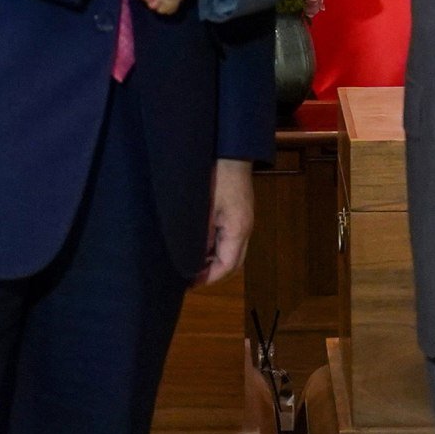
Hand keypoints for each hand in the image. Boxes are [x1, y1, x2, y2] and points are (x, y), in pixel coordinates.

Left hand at [200, 159, 254, 284]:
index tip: (189, 282)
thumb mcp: (203, 209)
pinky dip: (216, 247)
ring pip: (232, 251)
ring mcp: (244, 221)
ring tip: (191, 262)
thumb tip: (191, 259)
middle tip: (190, 277)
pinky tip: (199, 244)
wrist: (231, 151)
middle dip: (213, 273)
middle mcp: (245, 229)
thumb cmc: (216, 178)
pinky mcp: (239, 213)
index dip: (208, 277)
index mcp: (238, 230)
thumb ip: (200, 235)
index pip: (227, 266)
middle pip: (233, 263)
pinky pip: (229, 238)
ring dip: (214, 260)